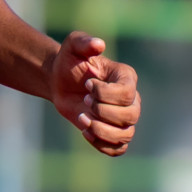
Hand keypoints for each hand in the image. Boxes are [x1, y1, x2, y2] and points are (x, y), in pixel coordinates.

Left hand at [50, 32, 138, 155]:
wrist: (60, 81)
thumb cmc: (69, 61)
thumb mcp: (73, 46)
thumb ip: (84, 42)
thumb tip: (98, 44)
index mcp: (126, 77)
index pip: (127, 93)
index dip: (104, 93)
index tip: (87, 84)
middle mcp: (131, 99)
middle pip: (131, 116)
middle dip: (102, 111)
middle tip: (84, 100)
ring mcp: (123, 118)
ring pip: (126, 135)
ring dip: (101, 131)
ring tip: (82, 119)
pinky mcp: (113, 133)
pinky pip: (118, 149)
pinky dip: (102, 144)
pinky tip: (85, 132)